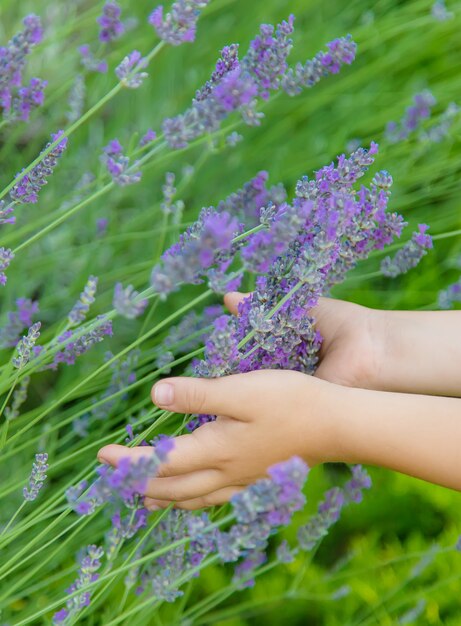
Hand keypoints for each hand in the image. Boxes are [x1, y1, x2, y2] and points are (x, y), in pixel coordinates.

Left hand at [98, 370, 342, 509]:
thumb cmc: (290, 400)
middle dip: (138, 481)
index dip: (129, 460)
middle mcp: (224, 471)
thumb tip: (155, 395)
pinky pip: (214, 498)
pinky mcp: (256, 477)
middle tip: (114, 474)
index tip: (102, 455)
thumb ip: (198, 394)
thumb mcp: (242, 390)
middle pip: (171, 486)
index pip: (160, 462)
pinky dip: (193, 499)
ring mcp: (242, 479)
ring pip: (192, 497)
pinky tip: (196, 495)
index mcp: (216, 449)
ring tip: (144, 498)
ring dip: (163, 496)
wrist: (336, 425)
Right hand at [225, 292, 387, 388]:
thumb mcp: (297, 309)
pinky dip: (258, 395)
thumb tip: (226, 297)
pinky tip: (237, 390)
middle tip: (211, 363)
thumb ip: (263, 305)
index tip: (214, 345)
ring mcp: (291, 390)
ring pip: (258, 387)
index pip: (249, 353)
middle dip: (233, 367)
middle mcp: (286, 372)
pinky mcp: (298, 404)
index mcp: (284, 350)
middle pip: (250, 372)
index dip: (232, 349)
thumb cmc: (343, 325)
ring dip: (242, 383)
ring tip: (217, 377)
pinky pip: (272, 400)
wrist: (373, 348)